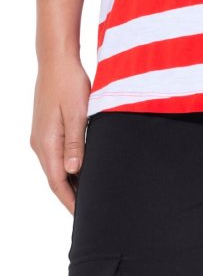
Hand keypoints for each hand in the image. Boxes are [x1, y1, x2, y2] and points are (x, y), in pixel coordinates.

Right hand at [30, 56, 90, 213]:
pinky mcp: (45, 128)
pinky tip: (80, 167)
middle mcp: (40, 143)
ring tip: (87, 193)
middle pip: (55, 178)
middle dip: (70, 196)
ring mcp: (41, 135)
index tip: (83, 216)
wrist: (56, 60)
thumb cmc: (69, 82)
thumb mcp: (77, 112)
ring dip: (69, 181)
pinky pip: (55, 155)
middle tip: (88, 210)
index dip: (70, 201)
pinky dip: (67, 166)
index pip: (58, 182)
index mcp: (46, 142)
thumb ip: (75, 142)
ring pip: (55, 167)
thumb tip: (74, 171)